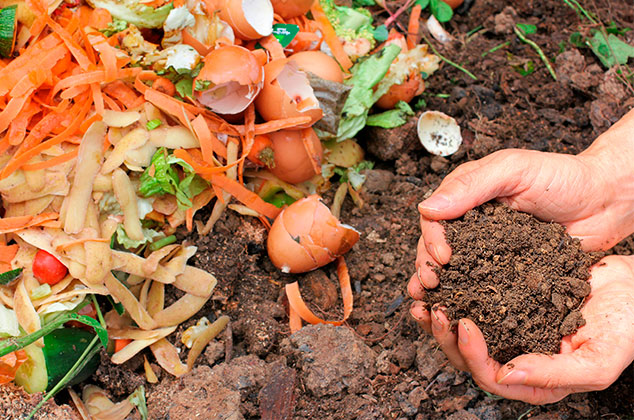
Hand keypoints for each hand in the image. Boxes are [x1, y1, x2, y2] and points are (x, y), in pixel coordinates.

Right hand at [408, 146, 633, 297]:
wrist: (607, 201)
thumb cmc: (563, 177)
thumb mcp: (514, 170)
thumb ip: (471, 186)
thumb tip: (427, 208)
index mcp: (467, 196)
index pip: (434, 218)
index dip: (431, 238)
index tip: (442, 256)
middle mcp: (473, 223)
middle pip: (437, 247)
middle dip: (428, 266)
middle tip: (431, 284)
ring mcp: (489, 249)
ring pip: (455, 269)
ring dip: (440, 286)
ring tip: (432, 304)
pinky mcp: (508, 270)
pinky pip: (484, 285)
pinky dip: (468, 298)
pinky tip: (459, 312)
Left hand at [410, 255, 633, 403]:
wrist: (633, 286)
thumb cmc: (625, 326)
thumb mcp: (599, 359)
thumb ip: (555, 374)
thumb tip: (506, 374)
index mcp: (536, 380)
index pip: (492, 377)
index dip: (472, 355)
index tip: (464, 323)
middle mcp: (517, 356)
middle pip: (469, 358)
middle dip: (446, 336)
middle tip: (435, 309)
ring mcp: (510, 329)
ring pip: (464, 332)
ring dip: (441, 318)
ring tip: (425, 298)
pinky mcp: (506, 302)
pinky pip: (472, 301)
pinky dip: (454, 293)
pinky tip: (441, 281)